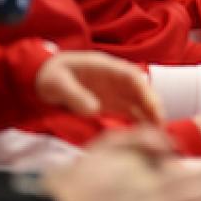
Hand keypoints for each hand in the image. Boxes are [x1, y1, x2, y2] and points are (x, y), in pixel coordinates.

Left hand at [35, 50, 163, 123]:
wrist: (40, 78)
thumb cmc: (50, 75)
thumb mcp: (58, 83)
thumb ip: (75, 94)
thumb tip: (95, 109)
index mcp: (105, 67)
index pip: (132, 76)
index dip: (145, 91)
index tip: (153, 106)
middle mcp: (114, 78)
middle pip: (140, 89)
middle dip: (152, 104)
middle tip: (160, 124)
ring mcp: (113, 91)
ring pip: (138, 101)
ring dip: (149, 114)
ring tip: (158, 133)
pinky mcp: (109, 104)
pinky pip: (129, 111)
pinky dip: (138, 120)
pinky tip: (145, 133)